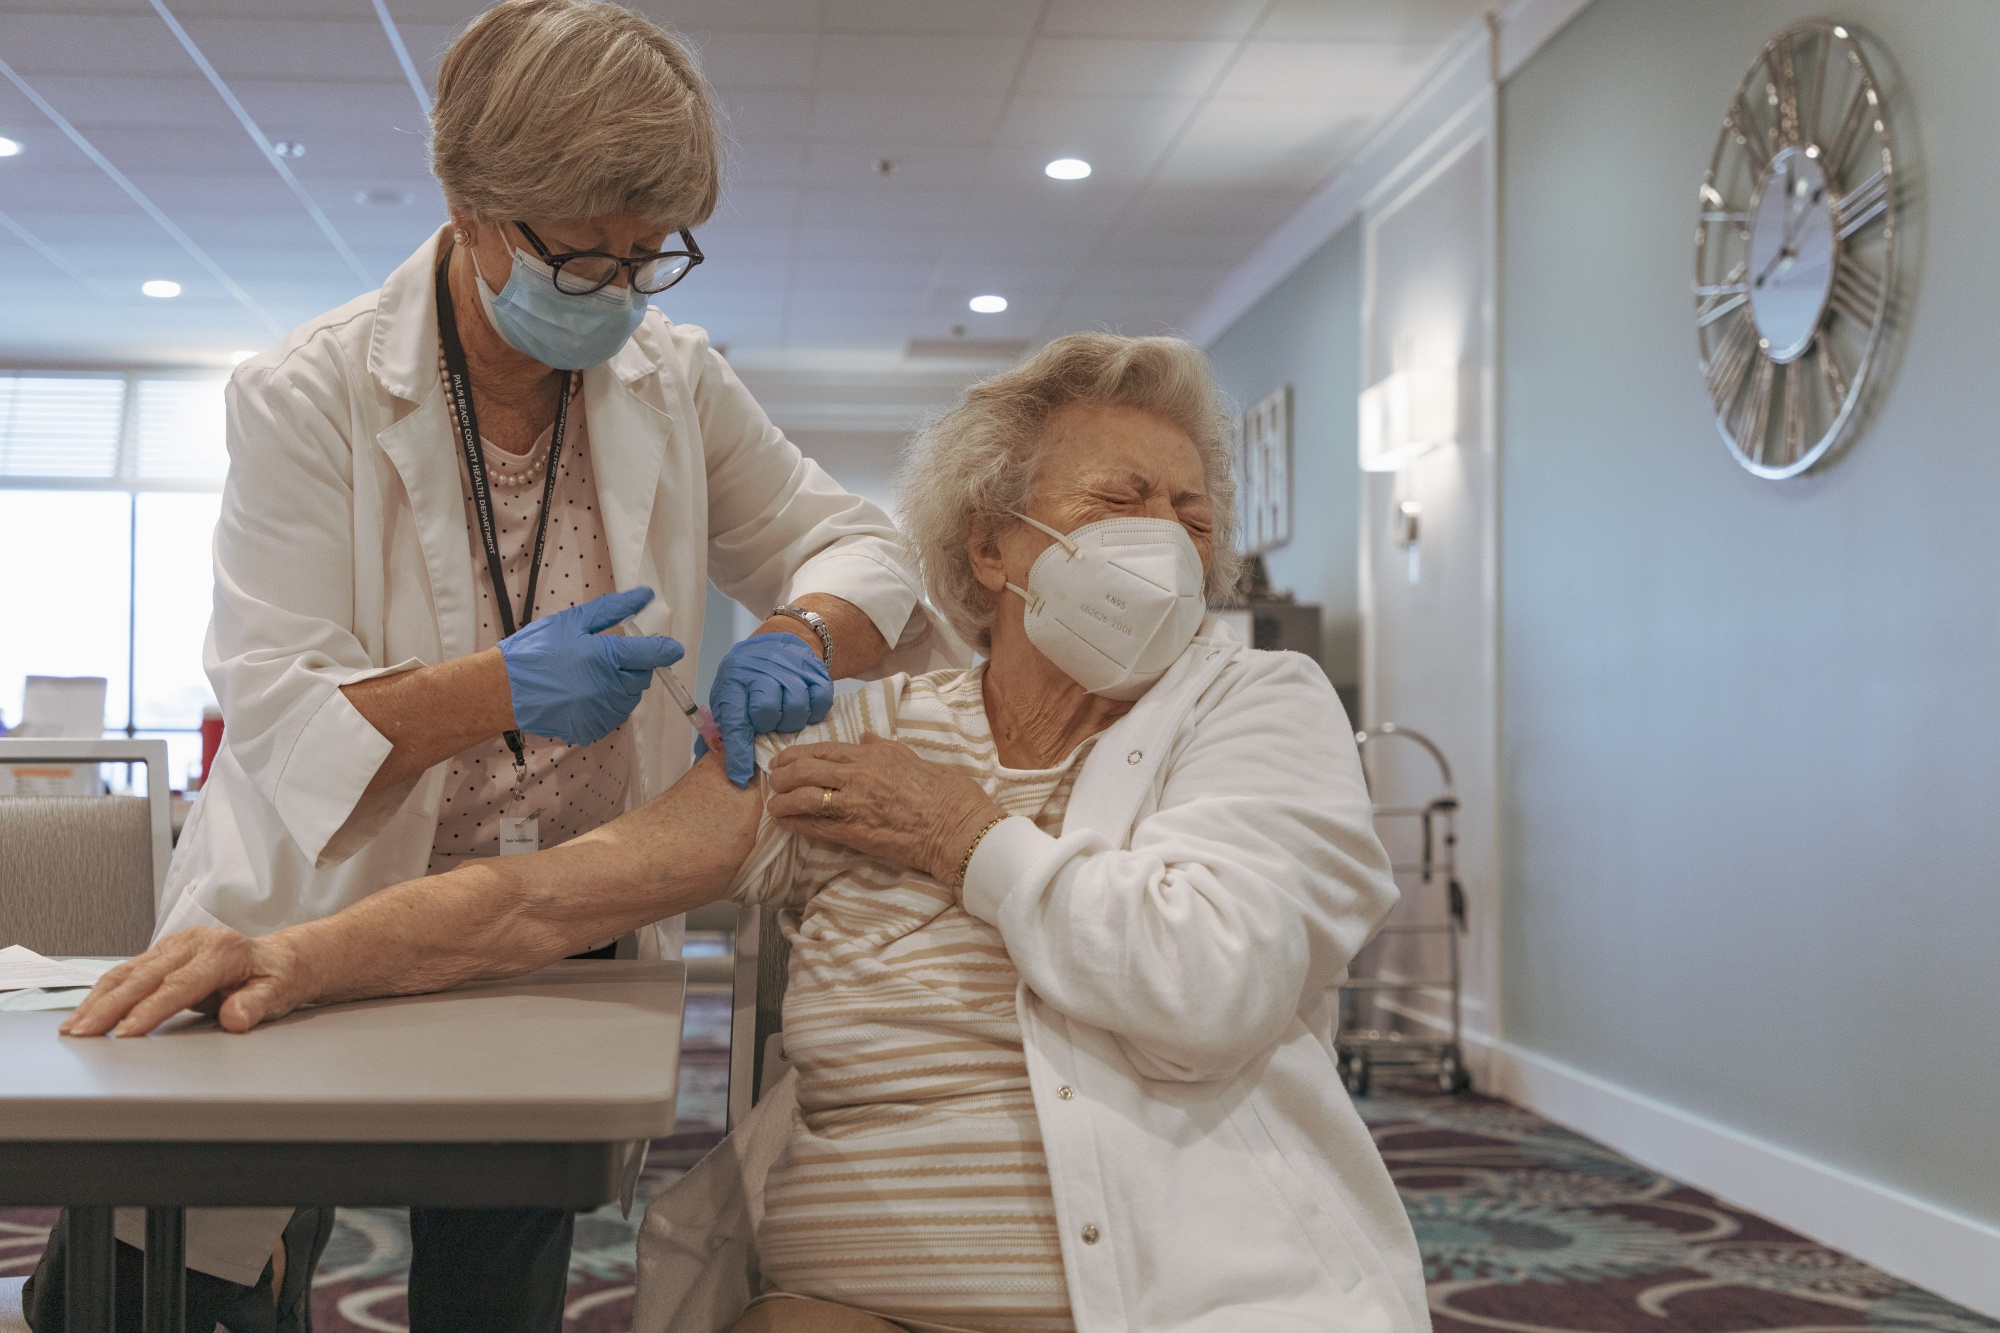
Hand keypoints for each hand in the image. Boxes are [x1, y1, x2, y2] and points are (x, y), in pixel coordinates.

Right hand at [59, 928, 312, 1037]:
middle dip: (110, 1007)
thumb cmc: (277, 977)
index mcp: (223, 951)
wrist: (278, 958)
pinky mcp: (162, 953)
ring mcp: (175, 945)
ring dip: (97, 1001)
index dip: (151, 1010)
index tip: (127, 1033)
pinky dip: (103, 993)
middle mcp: (194, 942)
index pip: (180, 985)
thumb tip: (236, 1018)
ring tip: (74, 1028)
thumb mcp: (278, 992)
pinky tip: (85, 1012)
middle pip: (145, 977)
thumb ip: (256, 1005)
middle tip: (84, 1034)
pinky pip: (127, 973)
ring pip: (128, 973)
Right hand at [501, 587, 684, 745]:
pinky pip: (612, 716)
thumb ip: (613, 610)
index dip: (665, 649)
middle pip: (642, 678)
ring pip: (629, 698)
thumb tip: (645, 596)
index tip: (671, 648)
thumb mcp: (573, 622)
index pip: (653, 654)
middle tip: (607, 657)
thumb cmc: (536, 651)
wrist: (502, 690)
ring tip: (591, 675)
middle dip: (633, 666)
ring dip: (621, 686)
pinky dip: (606, 705)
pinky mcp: (592, 729)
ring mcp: (602, 713)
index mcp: (608, 658)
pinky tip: (583, 694)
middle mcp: (610, 689)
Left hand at [708, 633, 833, 787]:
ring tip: (783, 716)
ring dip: (790, 721)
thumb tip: (705, 763)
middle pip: (767, 713)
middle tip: (766, 724)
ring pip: (795, 710)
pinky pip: (820, 702)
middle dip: (767, 726)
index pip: (735, 722)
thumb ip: (716, 729)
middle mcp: (762, 673)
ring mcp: (791, 670)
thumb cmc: (746, 678)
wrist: (775, 644)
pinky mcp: (816, 672)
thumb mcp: (726, 696)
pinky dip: (814, 711)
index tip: (740, 777)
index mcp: (735, 682)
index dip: (738, 753)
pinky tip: (803, 707)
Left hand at [766, 734, 1003, 884]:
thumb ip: (883, 748)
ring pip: (804, 797)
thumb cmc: (944, 791)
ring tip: (773, 806)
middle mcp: (858, 776)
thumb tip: (865, 738)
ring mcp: (855, 805)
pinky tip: (785, 824)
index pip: (822, 750)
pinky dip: (795, 823)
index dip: (795, 755)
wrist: (957, 826)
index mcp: (872, 756)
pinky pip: (815, 826)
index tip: (782, 760)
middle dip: (781, 776)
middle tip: (773, 782)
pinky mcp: (856, 833)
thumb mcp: (911, 757)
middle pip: (805, 770)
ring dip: (782, 801)